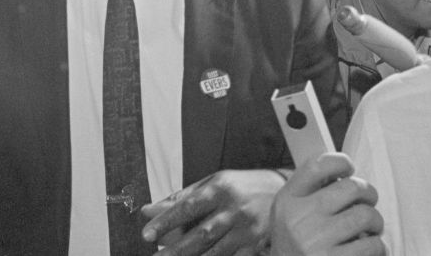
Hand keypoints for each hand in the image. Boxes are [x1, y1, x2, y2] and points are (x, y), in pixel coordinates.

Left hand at [140, 169, 285, 255]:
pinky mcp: (256, 245)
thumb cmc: (243, 185)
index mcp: (220, 189)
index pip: (188, 207)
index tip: (147, 232)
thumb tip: (151, 209)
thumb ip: (183, 197)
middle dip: (175, 250)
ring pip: (215, 252)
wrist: (284, 190)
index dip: (166, 221)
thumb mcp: (214, 182)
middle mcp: (234, 209)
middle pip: (200, 234)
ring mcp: (247, 230)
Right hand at [270, 153, 384, 255]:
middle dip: (367, 194)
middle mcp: (300, 220)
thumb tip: (343, 176)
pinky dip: (378, 248)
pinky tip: (368, 250)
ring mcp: (318, 243)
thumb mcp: (289, 217)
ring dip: (375, 223)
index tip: (348, 167)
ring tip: (368, 230)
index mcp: (287, 203)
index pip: (316, 166)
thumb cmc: (295, 248)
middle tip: (367, 202)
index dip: (339, 162)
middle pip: (351, 187)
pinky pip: (374, 246)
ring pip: (367, 216)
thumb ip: (309, 194)